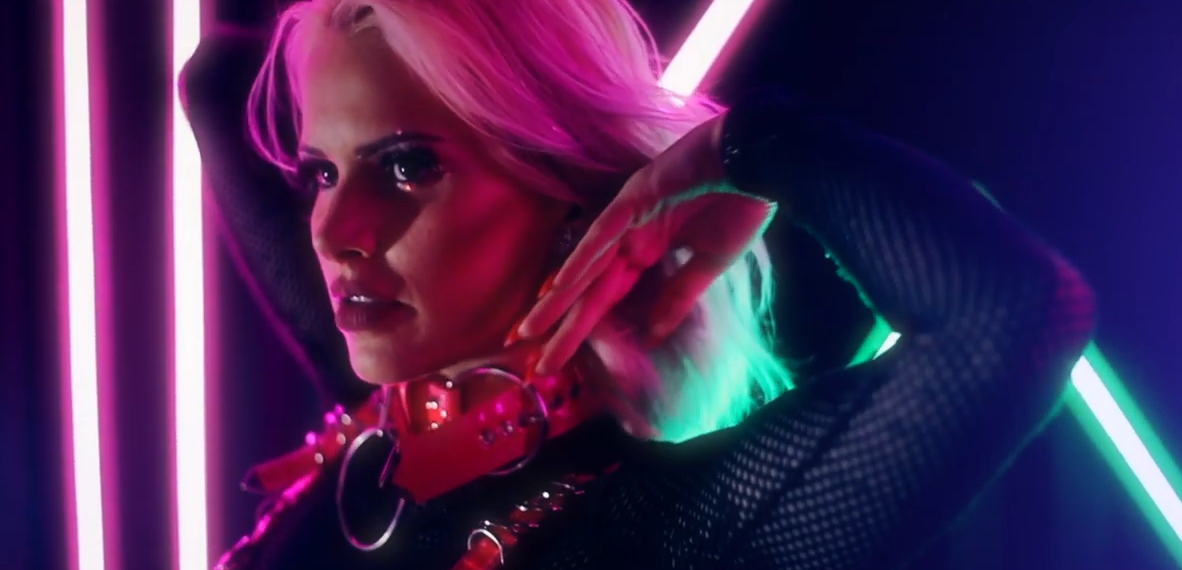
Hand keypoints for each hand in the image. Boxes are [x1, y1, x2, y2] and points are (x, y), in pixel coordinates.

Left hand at [517, 114, 776, 375]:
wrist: (759, 163)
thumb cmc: (741, 205)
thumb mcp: (710, 263)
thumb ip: (679, 296)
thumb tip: (653, 336)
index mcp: (646, 252)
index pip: (605, 299)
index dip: (580, 329)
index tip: (557, 360)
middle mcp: (628, 239)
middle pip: (586, 292)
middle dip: (559, 327)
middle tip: (532, 363)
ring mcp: (628, 218)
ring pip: (585, 268)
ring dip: (557, 300)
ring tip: (528, 332)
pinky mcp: (635, 198)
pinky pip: (602, 235)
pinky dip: (582, 261)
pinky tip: (559, 287)